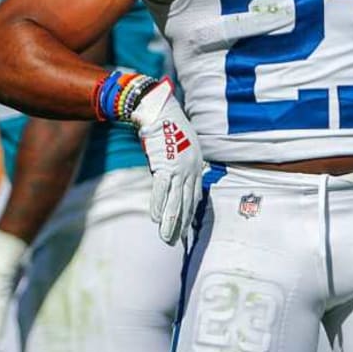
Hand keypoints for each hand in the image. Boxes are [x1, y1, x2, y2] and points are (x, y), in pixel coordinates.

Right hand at [132, 79, 203, 245]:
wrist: (160, 109)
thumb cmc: (167, 126)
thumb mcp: (180, 146)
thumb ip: (178, 163)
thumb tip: (170, 177)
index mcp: (196, 165)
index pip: (194, 196)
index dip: (189, 214)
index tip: (185, 228)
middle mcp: (192, 169)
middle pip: (187, 203)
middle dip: (181, 224)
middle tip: (176, 242)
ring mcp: (180, 168)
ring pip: (175, 201)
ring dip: (171, 222)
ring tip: (167, 239)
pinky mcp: (166, 165)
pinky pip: (161, 190)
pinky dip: (158, 206)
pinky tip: (156, 220)